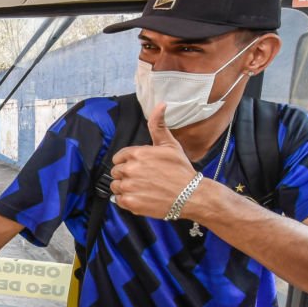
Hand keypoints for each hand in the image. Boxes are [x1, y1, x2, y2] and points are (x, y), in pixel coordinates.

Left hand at [110, 103, 199, 218]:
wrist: (191, 195)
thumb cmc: (181, 169)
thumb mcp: (170, 144)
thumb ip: (158, 125)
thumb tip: (161, 104)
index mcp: (137, 153)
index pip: (118, 157)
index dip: (127, 163)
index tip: (139, 168)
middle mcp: (130, 169)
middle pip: (116, 172)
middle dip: (126, 175)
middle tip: (143, 179)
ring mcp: (129, 186)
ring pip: (116, 186)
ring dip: (125, 188)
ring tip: (142, 189)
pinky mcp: (130, 202)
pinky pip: (119, 200)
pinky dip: (127, 200)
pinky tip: (141, 198)